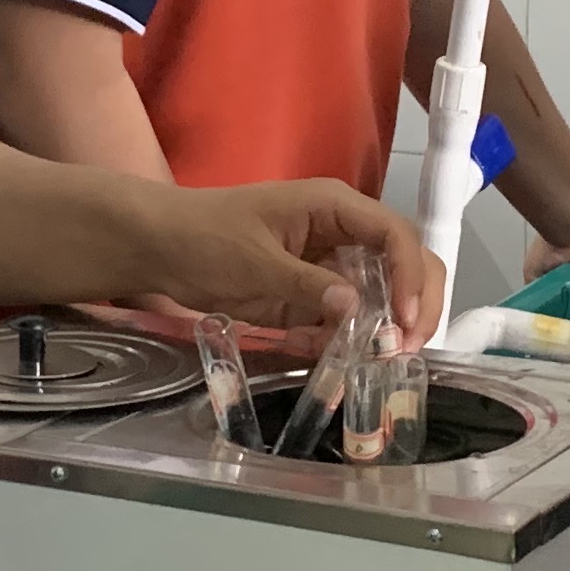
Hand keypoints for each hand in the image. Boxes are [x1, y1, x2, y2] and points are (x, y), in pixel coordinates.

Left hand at [129, 179, 446, 343]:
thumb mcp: (254, 261)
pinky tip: (311, 352)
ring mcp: (327, 266)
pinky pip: (340, 322)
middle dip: (411, 306)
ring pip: (376, 300)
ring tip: (362, 363)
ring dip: (374, 332)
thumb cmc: (203, 237)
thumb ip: (306, 285)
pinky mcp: (309, 296)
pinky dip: (335, 342)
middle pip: (402, 265)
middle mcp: (342, 234)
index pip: (395, 236)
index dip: (411, 276)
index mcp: (334, 207)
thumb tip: (354, 307)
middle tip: (404, 349)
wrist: (158, 249)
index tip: (405, 320)